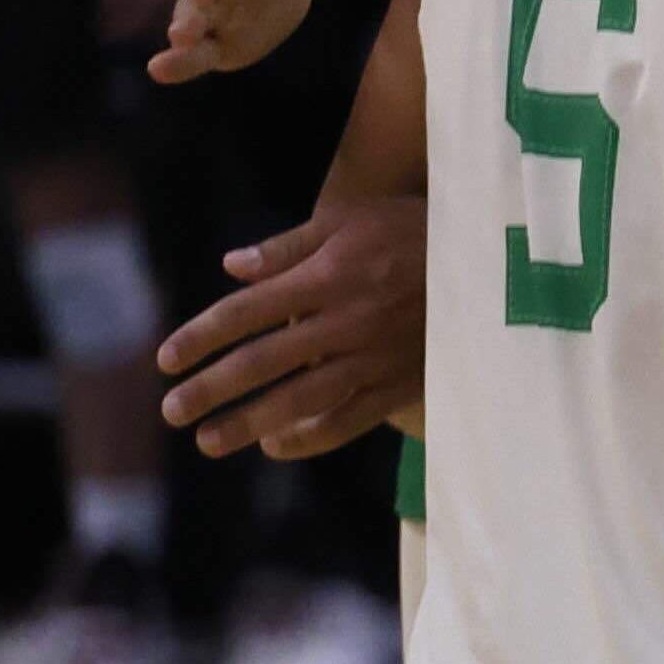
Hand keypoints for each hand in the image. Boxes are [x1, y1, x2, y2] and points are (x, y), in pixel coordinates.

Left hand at [157, 185, 428, 458]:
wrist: (497, 262)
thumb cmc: (417, 230)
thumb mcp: (354, 219)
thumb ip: (289, 245)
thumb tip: (231, 266)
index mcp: (328, 276)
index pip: (246, 312)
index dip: (200, 337)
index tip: (165, 360)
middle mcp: (345, 320)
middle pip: (263, 362)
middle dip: (210, 389)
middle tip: (172, 411)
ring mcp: (374, 356)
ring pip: (300, 399)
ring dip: (248, 423)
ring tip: (209, 441)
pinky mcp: (401, 382)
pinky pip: (349, 420)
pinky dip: (310, 437)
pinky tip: (276, 445)